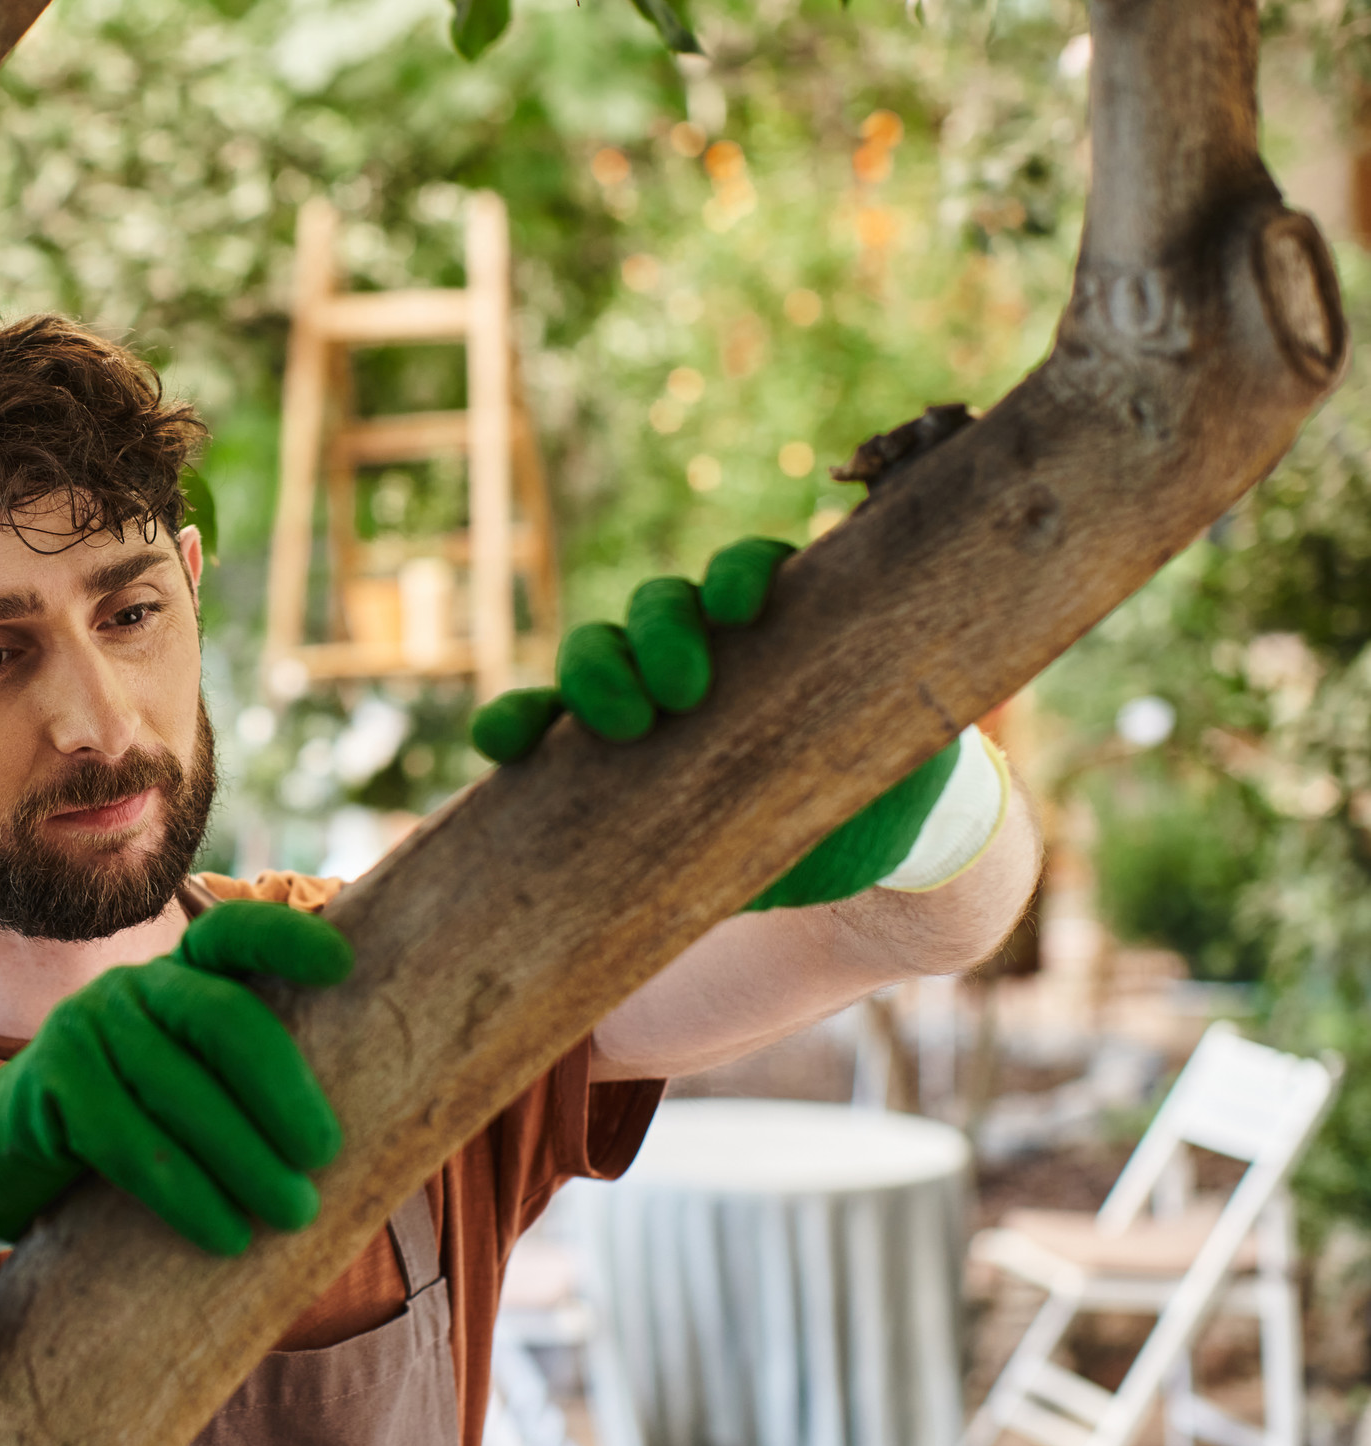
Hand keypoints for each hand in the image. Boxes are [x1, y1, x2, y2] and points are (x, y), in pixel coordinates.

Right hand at [0, 901, 349, 1255]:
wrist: (7, 1157)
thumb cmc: (131, 1131)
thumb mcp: (190, 1092)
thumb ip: (247, 1087)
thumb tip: (348, 1144)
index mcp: (182, 979)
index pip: (235, 935)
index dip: (287, 939)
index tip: (343, 967)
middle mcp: (134, 989)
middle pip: (222, 1017)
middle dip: (282, 1087)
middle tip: (325, 1155)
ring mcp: (84, 1028)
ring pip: (178, 1088)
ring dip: (244, 1158)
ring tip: (293, 1212)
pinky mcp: (47, 1084)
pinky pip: (124, 1139)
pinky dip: (184, 1193)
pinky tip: (225, 1235)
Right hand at [470, 537, 998, 909]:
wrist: (856, 874)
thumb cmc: (889, 803)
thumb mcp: (913, 763)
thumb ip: (919, 735)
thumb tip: (944, 744)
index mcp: (782, 632)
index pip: (750, 572)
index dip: (740, 575)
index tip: (750, 609)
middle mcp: (709, 655)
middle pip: (660, 608)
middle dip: (659, 636)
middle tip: (682, 694)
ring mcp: (648, 705)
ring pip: (597, 654)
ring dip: (593, 675)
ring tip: (616, 728)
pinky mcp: (601, 765)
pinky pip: (541, 729)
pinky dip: (515, 727)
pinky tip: (501, 745)